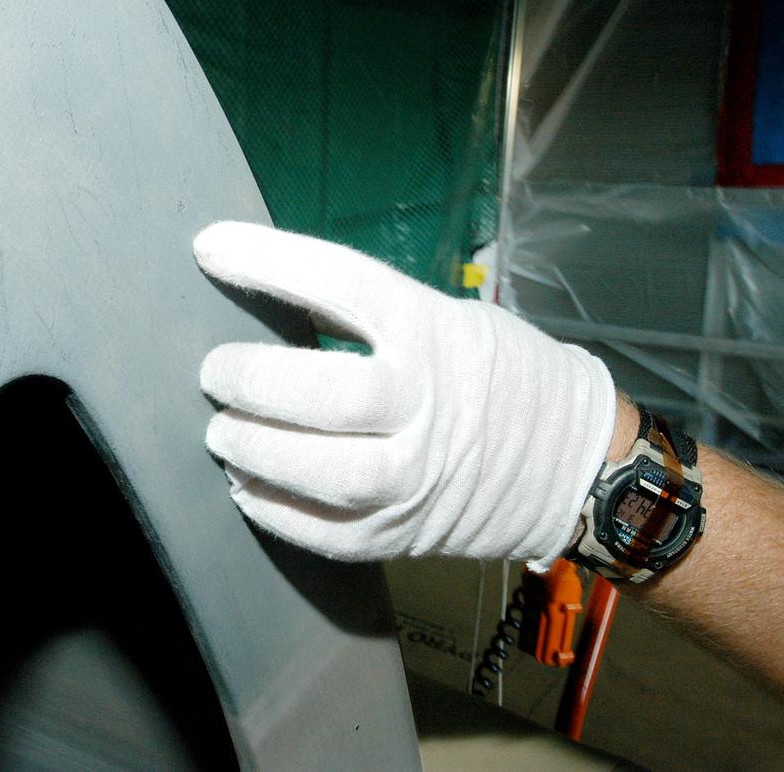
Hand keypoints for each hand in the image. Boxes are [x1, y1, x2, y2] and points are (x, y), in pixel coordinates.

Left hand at [194, 222, 616, 566]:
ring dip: (254, 451)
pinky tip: (244, 485)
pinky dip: (272, 510)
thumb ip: (366, 317)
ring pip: (322, 473)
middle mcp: (426, 406)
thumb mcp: (446, 320)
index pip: (343, 283)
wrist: (573, 465)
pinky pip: (324, 533)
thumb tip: (266, 300)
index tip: (209, 247)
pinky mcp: (401, 536)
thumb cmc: (498, 375)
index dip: (268, 260)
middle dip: (253, 379)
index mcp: (434, 333)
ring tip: (222, 431)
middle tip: (213, 371)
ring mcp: (417, 480)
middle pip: (326, 393)